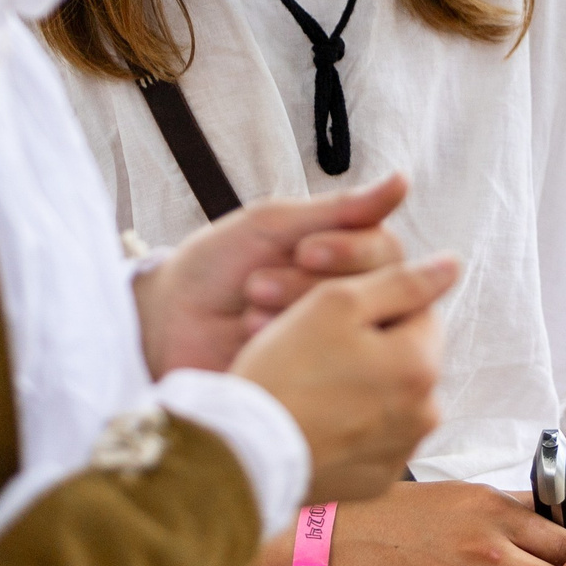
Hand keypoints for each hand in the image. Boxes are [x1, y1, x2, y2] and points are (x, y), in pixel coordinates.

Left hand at [133, 174, 410, 378]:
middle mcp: (350, 304)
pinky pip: (328, 373)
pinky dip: (289, 353)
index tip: (305, 251)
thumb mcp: (272, 226)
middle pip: (375, 293)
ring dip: (296, 316)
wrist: (162, 324)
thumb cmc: (215, 267)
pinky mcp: (315, 385)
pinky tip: (252, 343)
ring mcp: (335, 347)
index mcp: (348, 261)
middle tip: (259, 285)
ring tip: (249, 314)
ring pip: (353, 333)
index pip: (387, 253)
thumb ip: (338, 210)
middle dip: (313, 286)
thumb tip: (403, 180)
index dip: (353, 251)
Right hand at [233, 255, 456, 501]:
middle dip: (371, 346)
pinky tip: (313, 420)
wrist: (239, 455)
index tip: (332, 315)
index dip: (376, 305)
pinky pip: (372, 438)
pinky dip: (350, 425)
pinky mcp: (375, 483)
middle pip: (406, 357)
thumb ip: (402, 281)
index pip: (419, 312)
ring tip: (309, 384)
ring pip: (390, 397)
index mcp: (423, 366)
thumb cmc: (285, 370)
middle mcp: (425, 415)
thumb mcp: (337, 302)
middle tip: (314, 347)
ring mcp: (401, 453)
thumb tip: (453, 264)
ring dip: (362, 385)